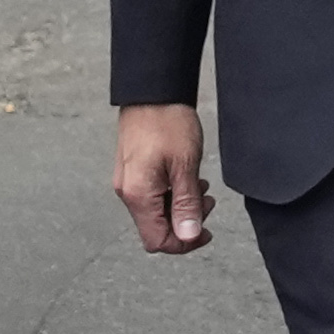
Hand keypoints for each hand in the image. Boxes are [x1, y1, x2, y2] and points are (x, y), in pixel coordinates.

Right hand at [114, 100, 214, 252]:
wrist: (152, 91)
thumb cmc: (168, 122)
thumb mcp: (185, 166)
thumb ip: (186, 205)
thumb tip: (188, 236)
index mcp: (138, 194)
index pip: (157, 240)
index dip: (184, 243)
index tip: (205, 231)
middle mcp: (128, 192)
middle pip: (156, 228)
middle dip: (185, 222)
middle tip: (206, 202)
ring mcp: (128, 181)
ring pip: (155, 212)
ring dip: (180, 206)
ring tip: (199, 186)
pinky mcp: (132, 171)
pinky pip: (151, 195)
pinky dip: (171, 193)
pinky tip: (186, 178)